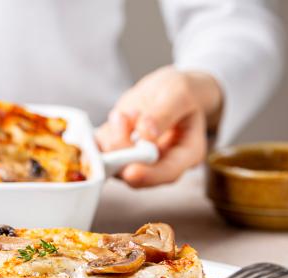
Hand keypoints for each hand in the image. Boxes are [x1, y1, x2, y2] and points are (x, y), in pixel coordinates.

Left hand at [96, 66, 222, 187]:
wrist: (166, 91)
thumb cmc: (179, 92)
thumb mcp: (179, 93)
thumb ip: (164, 113)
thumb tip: (146, 133)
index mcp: (186, 154)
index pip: (168, 173)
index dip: (148, 175)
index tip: (131, 171)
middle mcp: (160, 164)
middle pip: (135, 173)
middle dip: (122, 150)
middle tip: (122, 117)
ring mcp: (137, 161)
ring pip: (114, 164)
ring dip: (112, 139)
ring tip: (125, 114)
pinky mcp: (117, 152)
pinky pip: (101, 153)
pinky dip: (101, 137)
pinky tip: (118, 118)